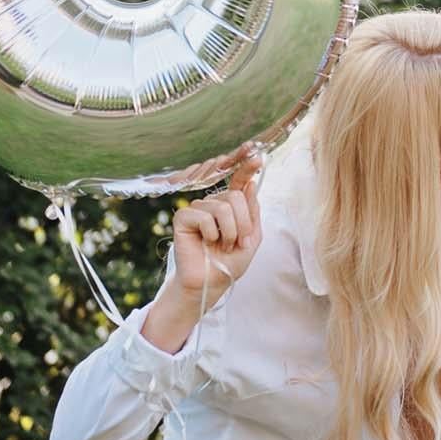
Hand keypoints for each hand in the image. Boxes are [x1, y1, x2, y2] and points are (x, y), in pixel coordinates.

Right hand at [169, 153, 263, 300]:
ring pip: (222, 207)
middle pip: (236, 196)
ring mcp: (198, 208)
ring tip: (223, 245)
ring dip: (229, 232)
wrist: (212, 281)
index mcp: (232, 205)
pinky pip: (204, 216)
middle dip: (243, 223)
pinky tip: (206, 242)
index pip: (239, 182)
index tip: (257, 157)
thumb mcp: (252, 236)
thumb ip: (252, 211)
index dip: (247, 168)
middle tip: (238, 242)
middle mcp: (214, 203)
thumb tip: (250, 184)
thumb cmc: (230, 262)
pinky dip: (211, 233)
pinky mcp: (183, 218)